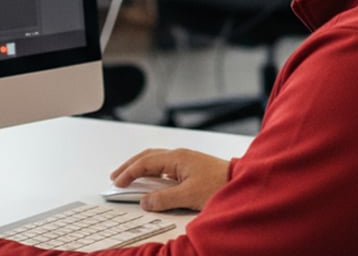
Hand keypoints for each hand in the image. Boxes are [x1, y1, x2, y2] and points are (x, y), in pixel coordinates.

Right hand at [110, 148, 229, 211]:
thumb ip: (164, 198)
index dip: (129, 172)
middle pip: (148, 157)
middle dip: (130, 166)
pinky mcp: (191, 168)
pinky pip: (165, 167)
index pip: (145, 162)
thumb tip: (145, 201)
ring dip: (141, 168)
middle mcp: (179, 156)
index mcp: (177, 158)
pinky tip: (151, 181)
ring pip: (156, 161)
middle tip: (115, 176)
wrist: (242, 182)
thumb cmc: (220, 184)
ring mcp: (185, 161)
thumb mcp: (189, 196)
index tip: (117, 182)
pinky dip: (152, 173)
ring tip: (129, 178)